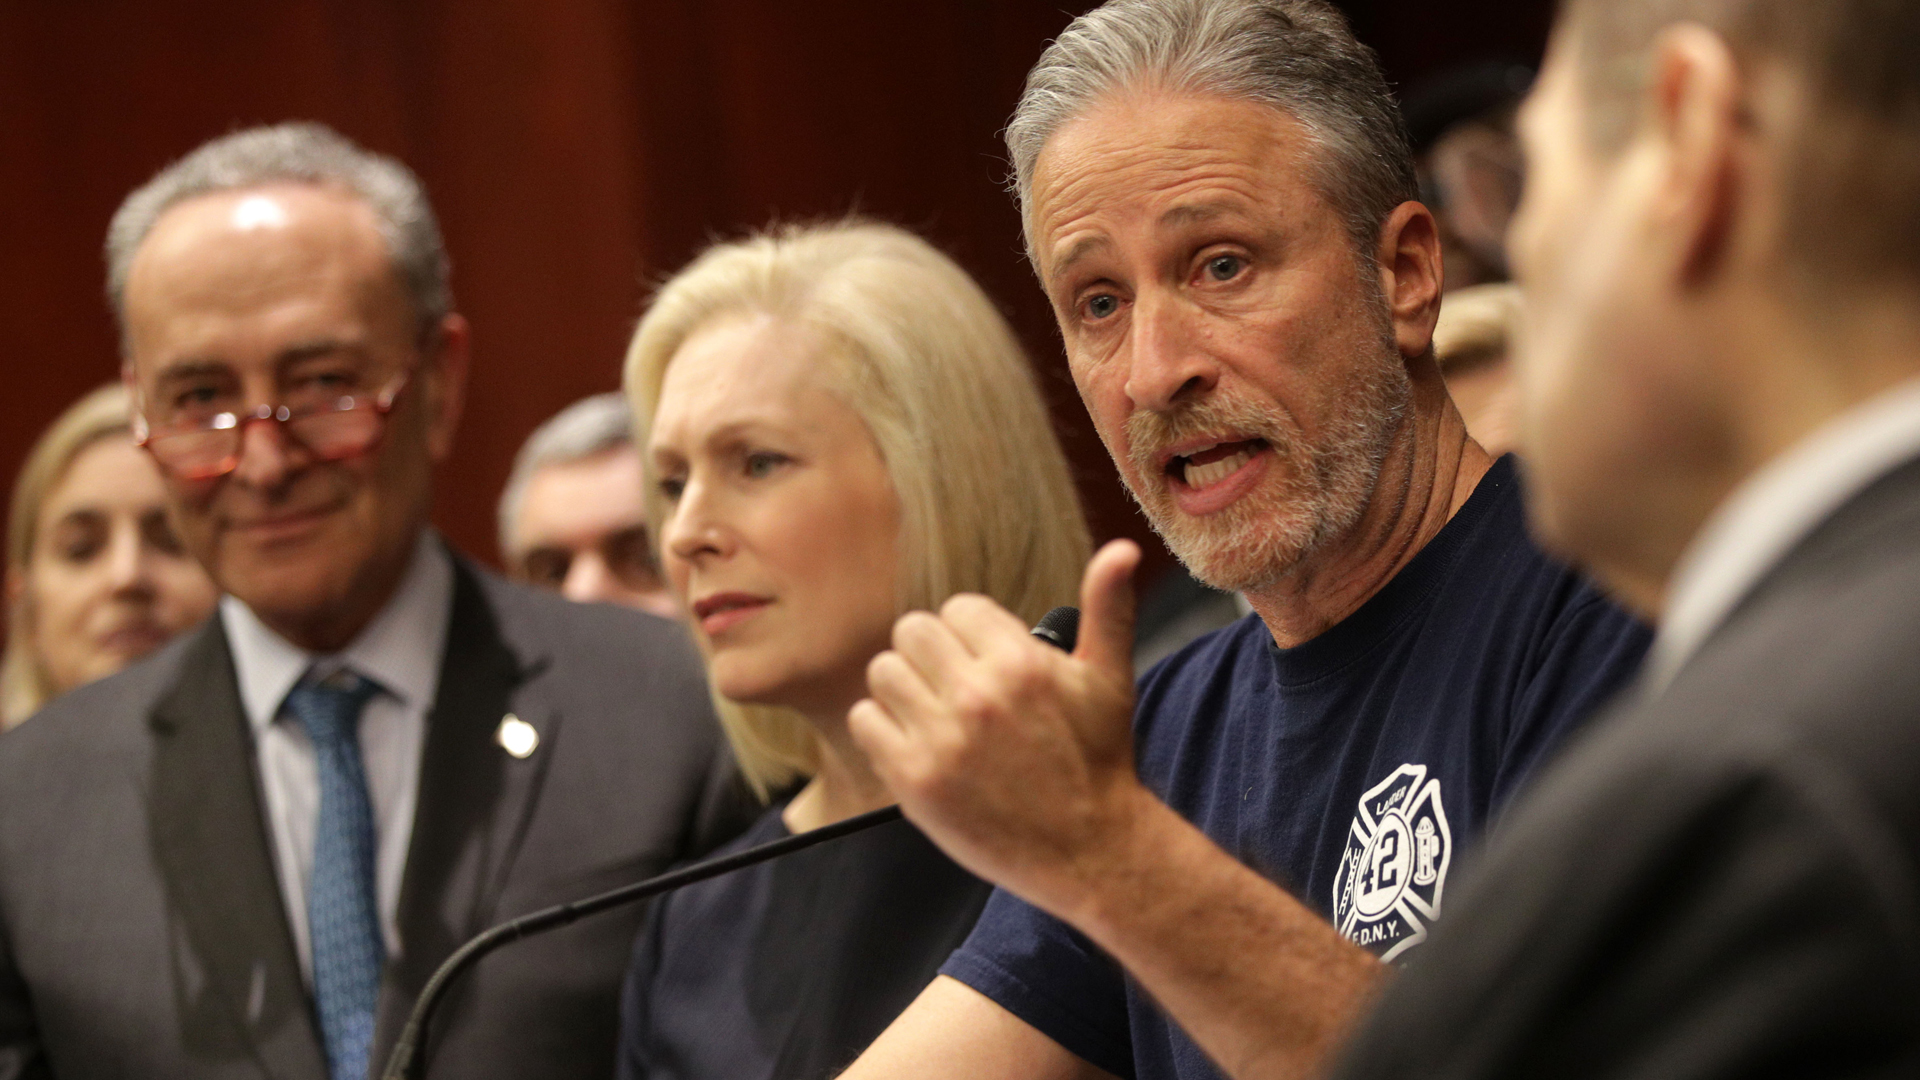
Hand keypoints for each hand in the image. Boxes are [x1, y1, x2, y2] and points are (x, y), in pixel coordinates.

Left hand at [850, 540, 1153, 917]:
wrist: (1091, 850)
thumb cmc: (1098, 761)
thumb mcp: (1109, 679)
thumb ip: (1107, 608)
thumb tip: (1122, 548)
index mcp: (1021, 662)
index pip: (958, 608)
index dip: (969, 634)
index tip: (983, 662)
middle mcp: (978, 696)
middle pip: (912, 631)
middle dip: (930, 654)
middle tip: (951, 686)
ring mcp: (942, 740)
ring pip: (883, 671)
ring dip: (902, 689)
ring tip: (932, 713)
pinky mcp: (915, 781)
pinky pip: (865, 720)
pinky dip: (882, 728)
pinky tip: (914, 743)